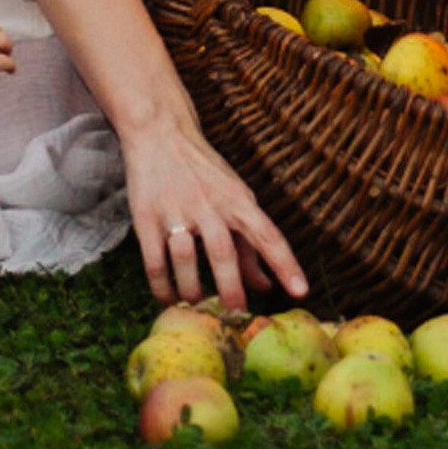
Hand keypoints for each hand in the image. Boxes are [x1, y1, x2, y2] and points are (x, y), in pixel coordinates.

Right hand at [121, 107, 306, 315]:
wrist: (160, 132)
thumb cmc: (203, 171)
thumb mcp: (234, 196)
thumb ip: (250, 243)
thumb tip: (267, 286)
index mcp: (237, 199)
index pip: (267, 233)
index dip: (285, 264)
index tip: (300, 292)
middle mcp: (209, 204)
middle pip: (223, 253)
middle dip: (231, 290)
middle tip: (236, 317)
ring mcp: (176, 210)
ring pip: (186, 260)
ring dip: (193, 291)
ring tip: (199, 306)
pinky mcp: (146, 219)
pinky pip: (156, 263)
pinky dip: (163, 288)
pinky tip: (169, 298)